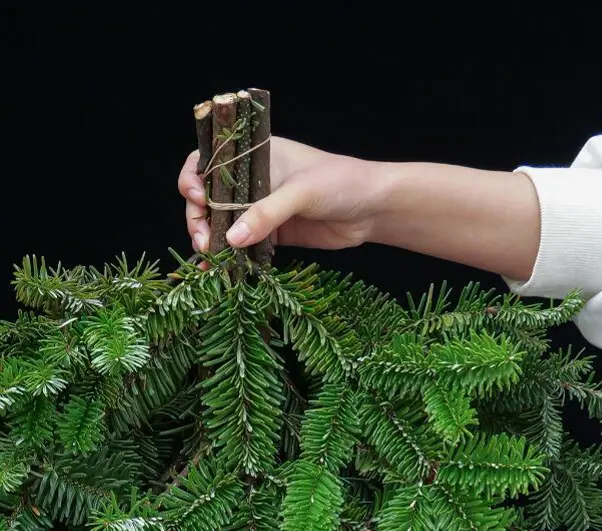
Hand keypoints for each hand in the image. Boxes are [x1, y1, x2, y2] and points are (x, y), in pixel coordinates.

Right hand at [178, 136, 390, 252]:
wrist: (373, 209)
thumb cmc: (340, 183)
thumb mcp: (300, 193)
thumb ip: (266, 214)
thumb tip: (231, 238)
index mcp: (255, 154)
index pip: (209, 160)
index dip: (194, 178)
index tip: (197, 197)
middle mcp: (253, 180)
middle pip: (210, 197)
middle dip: (200, 218)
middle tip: (203, 241)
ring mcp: (262, 208)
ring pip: (224, 224)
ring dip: (213, 241)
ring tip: (210, 259)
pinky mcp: (273, 234)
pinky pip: (245, 245)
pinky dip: (233, 257)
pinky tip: (222, 270)